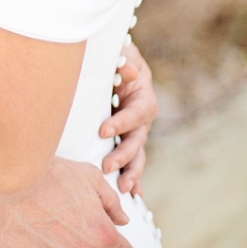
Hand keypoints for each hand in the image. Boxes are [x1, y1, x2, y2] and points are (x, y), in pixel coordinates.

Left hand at [99, 42, 157, 196]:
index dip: (122, 123)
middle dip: (124, 155)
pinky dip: (134, 177)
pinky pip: (131, 160)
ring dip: (131, 172)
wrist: (115, 63)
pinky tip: (133, 195)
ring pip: (137, 155)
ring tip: (123, 189)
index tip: (103, 131)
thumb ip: (125, 60)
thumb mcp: (122, 52)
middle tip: (106, 166)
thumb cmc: (117, 56)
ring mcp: (135, 130)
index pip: (137, 113)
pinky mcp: (125, 138)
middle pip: (138, 140)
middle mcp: (143, 117)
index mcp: (143, 96)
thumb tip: (130, 72)